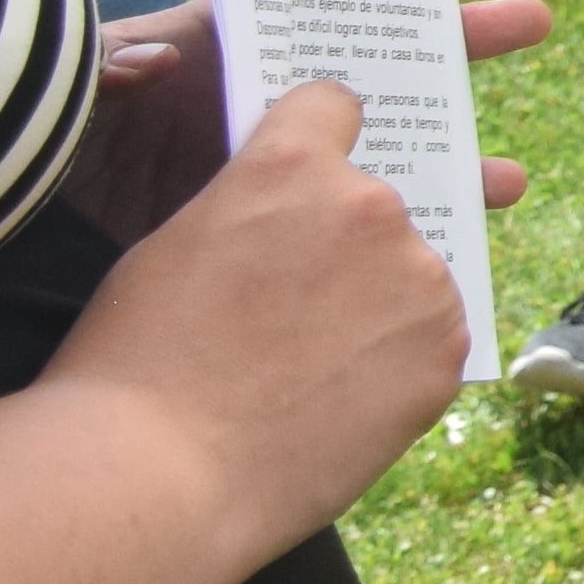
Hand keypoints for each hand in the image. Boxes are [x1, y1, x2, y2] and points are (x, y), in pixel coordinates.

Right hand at [44, 79, 481, 568]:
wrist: (155, 479)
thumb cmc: (135, 368)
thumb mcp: (174, 248)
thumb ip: (250, 212)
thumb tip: (284, 223)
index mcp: (292, 167)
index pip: (332, 104)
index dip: (316, 139)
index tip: (312, 170)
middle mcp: (371, 205)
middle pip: (374, 204)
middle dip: (342, 244)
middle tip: (292, 308)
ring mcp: (420, 277)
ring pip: (412, 273)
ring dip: (378, 303)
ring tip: (307, 367)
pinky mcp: (448, 349)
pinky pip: (432, 339)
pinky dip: (398, 363)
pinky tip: (337, 401)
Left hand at [72, 0, 548, 246]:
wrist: (49, 215)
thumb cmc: (78, 134)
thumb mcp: (101, 83)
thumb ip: (125, 62)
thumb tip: (154, 59)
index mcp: (245, 50)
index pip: (330, 4)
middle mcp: (276, 104)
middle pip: (382, 72)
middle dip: (455, 48)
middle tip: (532, 23)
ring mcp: (281, 169)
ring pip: (383, 160)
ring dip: (444, 165)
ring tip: (509, 180)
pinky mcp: (273, 227)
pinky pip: (349, 232)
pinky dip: (399, 241)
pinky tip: (446, 258)